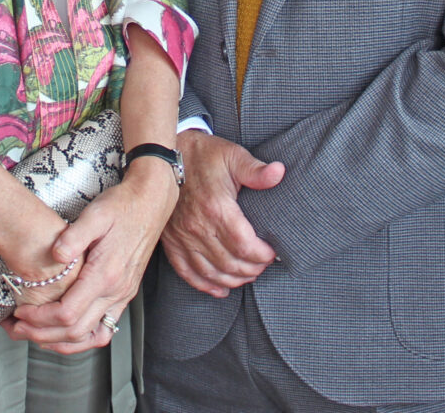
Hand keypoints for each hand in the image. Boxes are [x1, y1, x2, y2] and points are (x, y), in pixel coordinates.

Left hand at [7, 161, 178, 353]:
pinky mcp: (124, 295)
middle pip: (76, 330)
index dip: (40, 318)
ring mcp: (122, 296)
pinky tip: (65, 333)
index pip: (68, 312)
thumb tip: (55, 254)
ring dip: (61, 342)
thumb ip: (74, 236)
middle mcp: (116, 291)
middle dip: (42, 334)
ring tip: (35, 336)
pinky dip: (82, 339)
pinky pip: (104, 330)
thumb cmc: (122, 206)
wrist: (150, 203)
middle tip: (17, 328)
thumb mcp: (96, 214)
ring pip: (91, 337)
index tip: (20, 312)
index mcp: (106, 274)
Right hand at [159, 129, 284, 297]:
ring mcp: (183, 238)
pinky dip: (205, 285)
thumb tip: (279, 172)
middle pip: (231, 264)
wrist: (165, 156)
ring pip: (212, 273)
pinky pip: (188, 272)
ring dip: (233, 280)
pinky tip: (220, 288)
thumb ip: (256, 170)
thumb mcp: (232, 156)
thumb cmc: (202, 156)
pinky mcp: (172, 242)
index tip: (272, 252)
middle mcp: (198, 228)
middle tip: (263, 265)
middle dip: (252, 269)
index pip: (245, 246)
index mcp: (217, 209)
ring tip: (247, 275)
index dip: (262, 255)